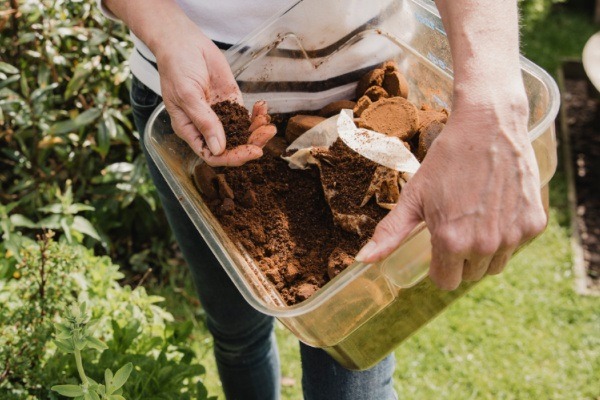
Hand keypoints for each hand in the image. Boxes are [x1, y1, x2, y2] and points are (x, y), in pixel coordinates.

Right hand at [154, 24, 273, 165]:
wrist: (184, 42)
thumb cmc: (176, 68)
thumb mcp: (187, 95)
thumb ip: (204, 121)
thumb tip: (218, 149)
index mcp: (190, 130)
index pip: (212, 155)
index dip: (232, 157)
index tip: (252, 151)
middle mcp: (206, 127)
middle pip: (231, 147)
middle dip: (251, 143)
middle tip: (267, 134)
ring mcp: (220, 115)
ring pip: (242, 133)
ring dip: (257, 131)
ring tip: (268, 123)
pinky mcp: (231, 102)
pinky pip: (246, 116)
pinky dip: (257, 115)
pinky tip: (263, 108)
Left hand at [356, 92, 547, 289]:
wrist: (488, 126)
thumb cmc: (447, 160)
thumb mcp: (414, 196)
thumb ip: (390, 233)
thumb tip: (363, 261)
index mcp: (451, 242)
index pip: (445, 281)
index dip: (438, 265)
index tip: (438, 244)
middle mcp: (484, 245)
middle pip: (470, 275)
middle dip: (460, 258)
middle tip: (457, 224)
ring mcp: (513, 236)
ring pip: (495, 265)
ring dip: (485, 251)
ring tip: (476, 217)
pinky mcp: (534, 224)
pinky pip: (517, 245)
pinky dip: (508, 234)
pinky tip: (497, 208)